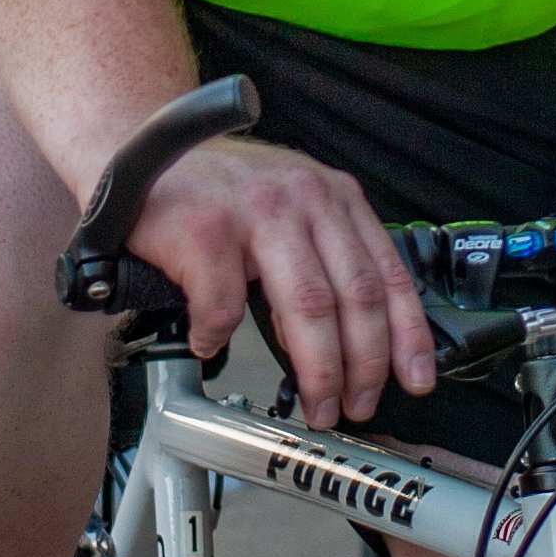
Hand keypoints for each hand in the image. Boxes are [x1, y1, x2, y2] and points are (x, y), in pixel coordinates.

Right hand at [120, 138, 429, 422]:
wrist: (139, 151)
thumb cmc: (215, 190)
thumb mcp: (290, 204)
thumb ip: (327, 254)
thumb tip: (360, 337)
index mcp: (333, 196)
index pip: (389, 273)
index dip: (408, 335)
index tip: (415, 379)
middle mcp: (303, 198)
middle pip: (355, 298)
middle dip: (363, 366)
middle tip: (356, 405)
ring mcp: (255, 213)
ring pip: (307, 308)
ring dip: (317, 369)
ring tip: (314, 403)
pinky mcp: (206, 232)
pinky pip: (224, 309)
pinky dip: (219, 339)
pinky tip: (211, 345)